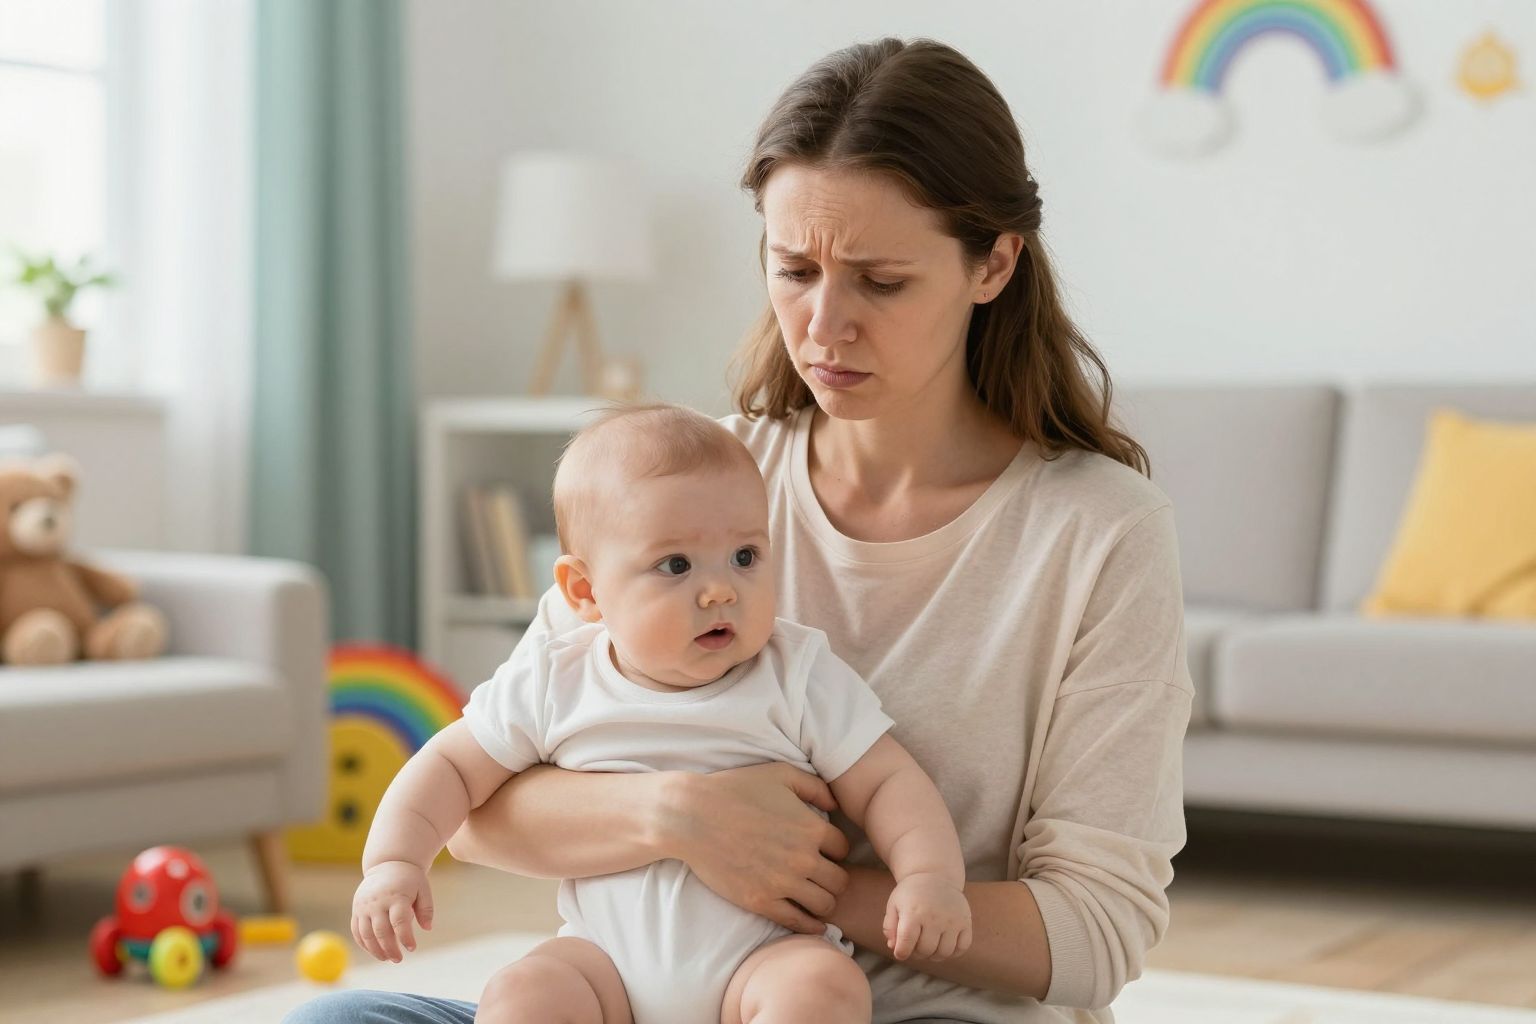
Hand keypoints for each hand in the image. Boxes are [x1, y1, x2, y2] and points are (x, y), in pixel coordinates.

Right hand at [351, 860, 433, 961]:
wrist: (388, 864)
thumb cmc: (409, 879)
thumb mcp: (423, 889)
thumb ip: (427, 909)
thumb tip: (427, 928)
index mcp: (396, 896)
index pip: (399, 922)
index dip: (405, 938)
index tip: (412, 948)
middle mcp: (377, 902)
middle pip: (381, 931)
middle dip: (390, 949)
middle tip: (398, 959)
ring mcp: (364, 906)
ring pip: (366, 934)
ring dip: (375, 950)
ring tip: (387, 958)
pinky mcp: (356, 909)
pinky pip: (356, 930)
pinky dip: (364, 944)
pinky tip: (374, 951)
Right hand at [669, 762, 851, 934]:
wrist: (692, 816)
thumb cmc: (735, 789)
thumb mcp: (779, 773)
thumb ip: (814, 786)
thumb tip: (835, 804)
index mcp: (811, 827)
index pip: (843, 848)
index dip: (835, 849)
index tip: (823, 850)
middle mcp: (803, 858)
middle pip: (840, 881)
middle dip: (834, 878)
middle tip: (822, 876)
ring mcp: (782, 883)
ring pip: (825, 905)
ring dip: (824, 901)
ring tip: (814, 895)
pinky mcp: (761, 902)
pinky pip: (798, 923)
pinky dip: (810, 925)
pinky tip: (811, 922)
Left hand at [882, 872, 971, 961]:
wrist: (935, 875)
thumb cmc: (911, 894)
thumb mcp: (894, 905)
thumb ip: (890, 928)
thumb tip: (894, 947)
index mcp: (913, 912)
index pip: (906, 944)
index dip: (901, 953)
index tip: (900, 952)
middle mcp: (934, 916)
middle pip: (925, 950)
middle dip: (917, 953)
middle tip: (914, 946)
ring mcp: (952, 919)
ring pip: (944, 953)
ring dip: (934, 955)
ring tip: (928, 946)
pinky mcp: (965, 921)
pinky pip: (962, 947)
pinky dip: (953, 952)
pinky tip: (943, 944)